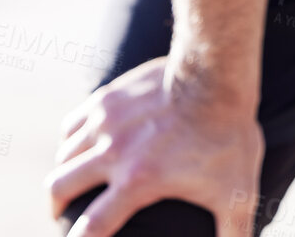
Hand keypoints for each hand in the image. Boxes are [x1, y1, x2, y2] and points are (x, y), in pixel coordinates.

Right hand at [46, 56, 263, 236]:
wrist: (216, 73)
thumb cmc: (227, 134)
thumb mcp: (237, 191)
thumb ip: (235, 231)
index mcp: (137, 182)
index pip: (91, 228)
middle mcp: (112, 154)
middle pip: (60, 188)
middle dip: (57, 207)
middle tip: (61, 215)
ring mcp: (105, 122)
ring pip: (64, 156)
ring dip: (64, 172)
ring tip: (71, 182)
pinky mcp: (107, 97)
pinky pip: (72, 124)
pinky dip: (70, 140)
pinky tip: (79, 145)